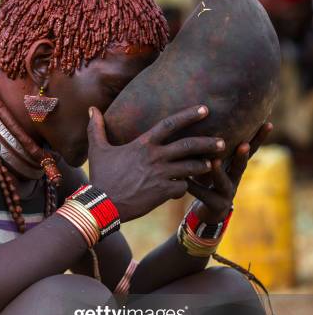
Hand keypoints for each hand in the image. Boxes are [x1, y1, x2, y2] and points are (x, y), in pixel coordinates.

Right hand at [87, 104, 225, 221]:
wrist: (103, 204)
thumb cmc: (100, 176)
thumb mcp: (97, 150)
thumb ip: (97, 128)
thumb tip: (92, 109)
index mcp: (143, 144)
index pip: (170, 124)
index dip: (189, 115)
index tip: (205, 109)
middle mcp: (155, 157)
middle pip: (189, 145)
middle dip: (208, 143)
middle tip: (223, 142)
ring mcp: (161, 175)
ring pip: (191, 167)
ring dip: (202, 166)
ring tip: (210, 165)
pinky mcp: (163, 192)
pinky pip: (183, 187)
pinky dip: (184, 187)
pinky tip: (183, 189)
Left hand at [186, 122, 272, 223]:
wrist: (208, 211)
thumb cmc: (211, 180)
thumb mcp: (216, 163)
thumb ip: (215, 148)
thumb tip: (209, 118)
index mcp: (236, 166)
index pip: (250, 150)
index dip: (259, 138)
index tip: (267, 123)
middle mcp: (235, 179)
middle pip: (241, 165)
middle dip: (242, 155)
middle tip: (243, 144)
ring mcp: (227, 194)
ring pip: (223, 182)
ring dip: (218, 171)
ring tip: (213, 161)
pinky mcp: (216, 206)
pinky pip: (203, 195)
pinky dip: (194, 187)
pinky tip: (185, 181)